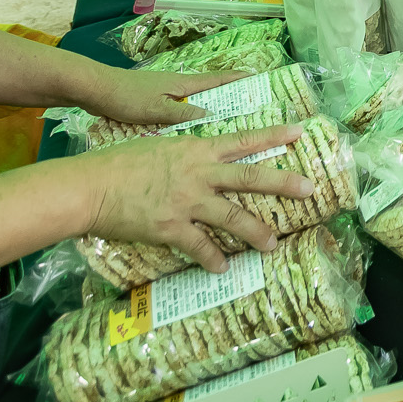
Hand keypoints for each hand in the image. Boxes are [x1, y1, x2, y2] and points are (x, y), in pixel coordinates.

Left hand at [75, 66, 259, 128]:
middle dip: (229, 93)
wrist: (96, 90)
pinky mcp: (154, 101)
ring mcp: (166, 93)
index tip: (258, 77)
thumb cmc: (127, 97)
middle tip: (250, 103)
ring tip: (228, 118)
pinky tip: (193, 127)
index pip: (216, 80)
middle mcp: (177, 86)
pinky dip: (193, 113)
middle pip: (209, 89)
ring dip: (211, 105)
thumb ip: (182, 112)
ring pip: (195, 99)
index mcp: (182, 84)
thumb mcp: (155, 109)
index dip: (237, 79)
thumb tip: (211, 114)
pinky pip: (181, 107)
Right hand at [77, 126, 314, 271]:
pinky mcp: (172, 228)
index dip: (273, 135)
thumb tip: (200, 159)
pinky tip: (222, 270)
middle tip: (310, 189)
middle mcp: (199, 174)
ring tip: (272, 244)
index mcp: (197, 150)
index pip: (243, 140)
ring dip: (256, 232)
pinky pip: (201, 247)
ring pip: (233, 217)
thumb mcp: (159, 147)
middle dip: (283, 183)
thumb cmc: (119, 163)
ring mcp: (188, 202)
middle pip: (250, 177)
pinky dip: (213, 259)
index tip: (300, 131)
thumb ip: (185, 155)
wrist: (92, 187)